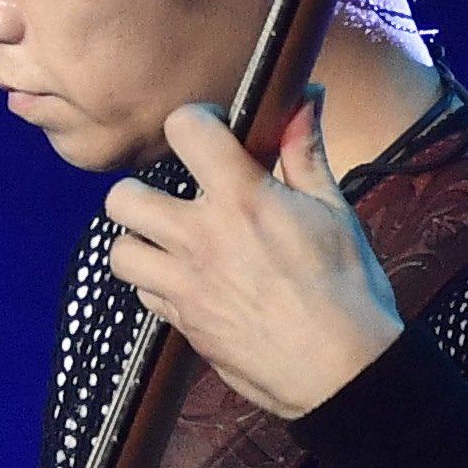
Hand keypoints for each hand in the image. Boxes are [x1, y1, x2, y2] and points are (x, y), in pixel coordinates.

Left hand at [103, 93, 398, 419]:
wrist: (342, 370)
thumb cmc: (348, 288)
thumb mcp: (334, 209)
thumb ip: (306, 151)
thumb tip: (306, 97)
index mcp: (242, 200)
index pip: (185, 130)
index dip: (195, 121)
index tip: (211, 133)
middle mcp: (201, 238)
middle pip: (124, 197)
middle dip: (144, 190)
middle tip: (174, 198)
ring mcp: (185, 285)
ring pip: (119, 251)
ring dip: (138, 241)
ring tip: (170, 241)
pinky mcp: (182, 323)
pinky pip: (142, 294)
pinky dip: (155, 284)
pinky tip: (186, 280)